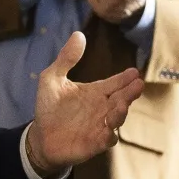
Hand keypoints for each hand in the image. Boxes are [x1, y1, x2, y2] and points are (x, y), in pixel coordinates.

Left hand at [26, 32, 145, 177]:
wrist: (40, 137)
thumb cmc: (49, 108)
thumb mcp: (52, 79)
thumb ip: (66, 59)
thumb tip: (79, 34)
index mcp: (96, 92)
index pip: (115, 83)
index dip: (125, 78)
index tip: (134, 72)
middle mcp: (102, 108)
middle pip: (121, 99)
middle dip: (130, 92)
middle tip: (138, 84)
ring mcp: (100, 126)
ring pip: (117, 118)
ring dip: (121, 112)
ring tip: (123, 104)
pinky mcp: (94, 143)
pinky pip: (107, 140)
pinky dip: (109, 135)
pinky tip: (109, 130)